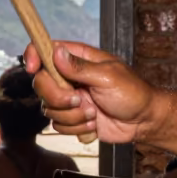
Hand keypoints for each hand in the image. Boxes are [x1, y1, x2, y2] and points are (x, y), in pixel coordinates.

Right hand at [23, 41, 164, 144]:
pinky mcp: (73, 118)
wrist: (143, 122)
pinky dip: (76, 128)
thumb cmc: (133, 93)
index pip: (46, 50)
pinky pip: (59, 125)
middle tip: (78, 99)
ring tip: (93, 113)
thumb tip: (57, 52)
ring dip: (72, 116)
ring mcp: (70, 98)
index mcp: (78, 59)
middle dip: (58, 97)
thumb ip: (79, 67)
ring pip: (49, 108)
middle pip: (42, 84)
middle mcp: (70, 78)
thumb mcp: (108, 76)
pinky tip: (94, 124)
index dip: (34, 56)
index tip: (33, 68)